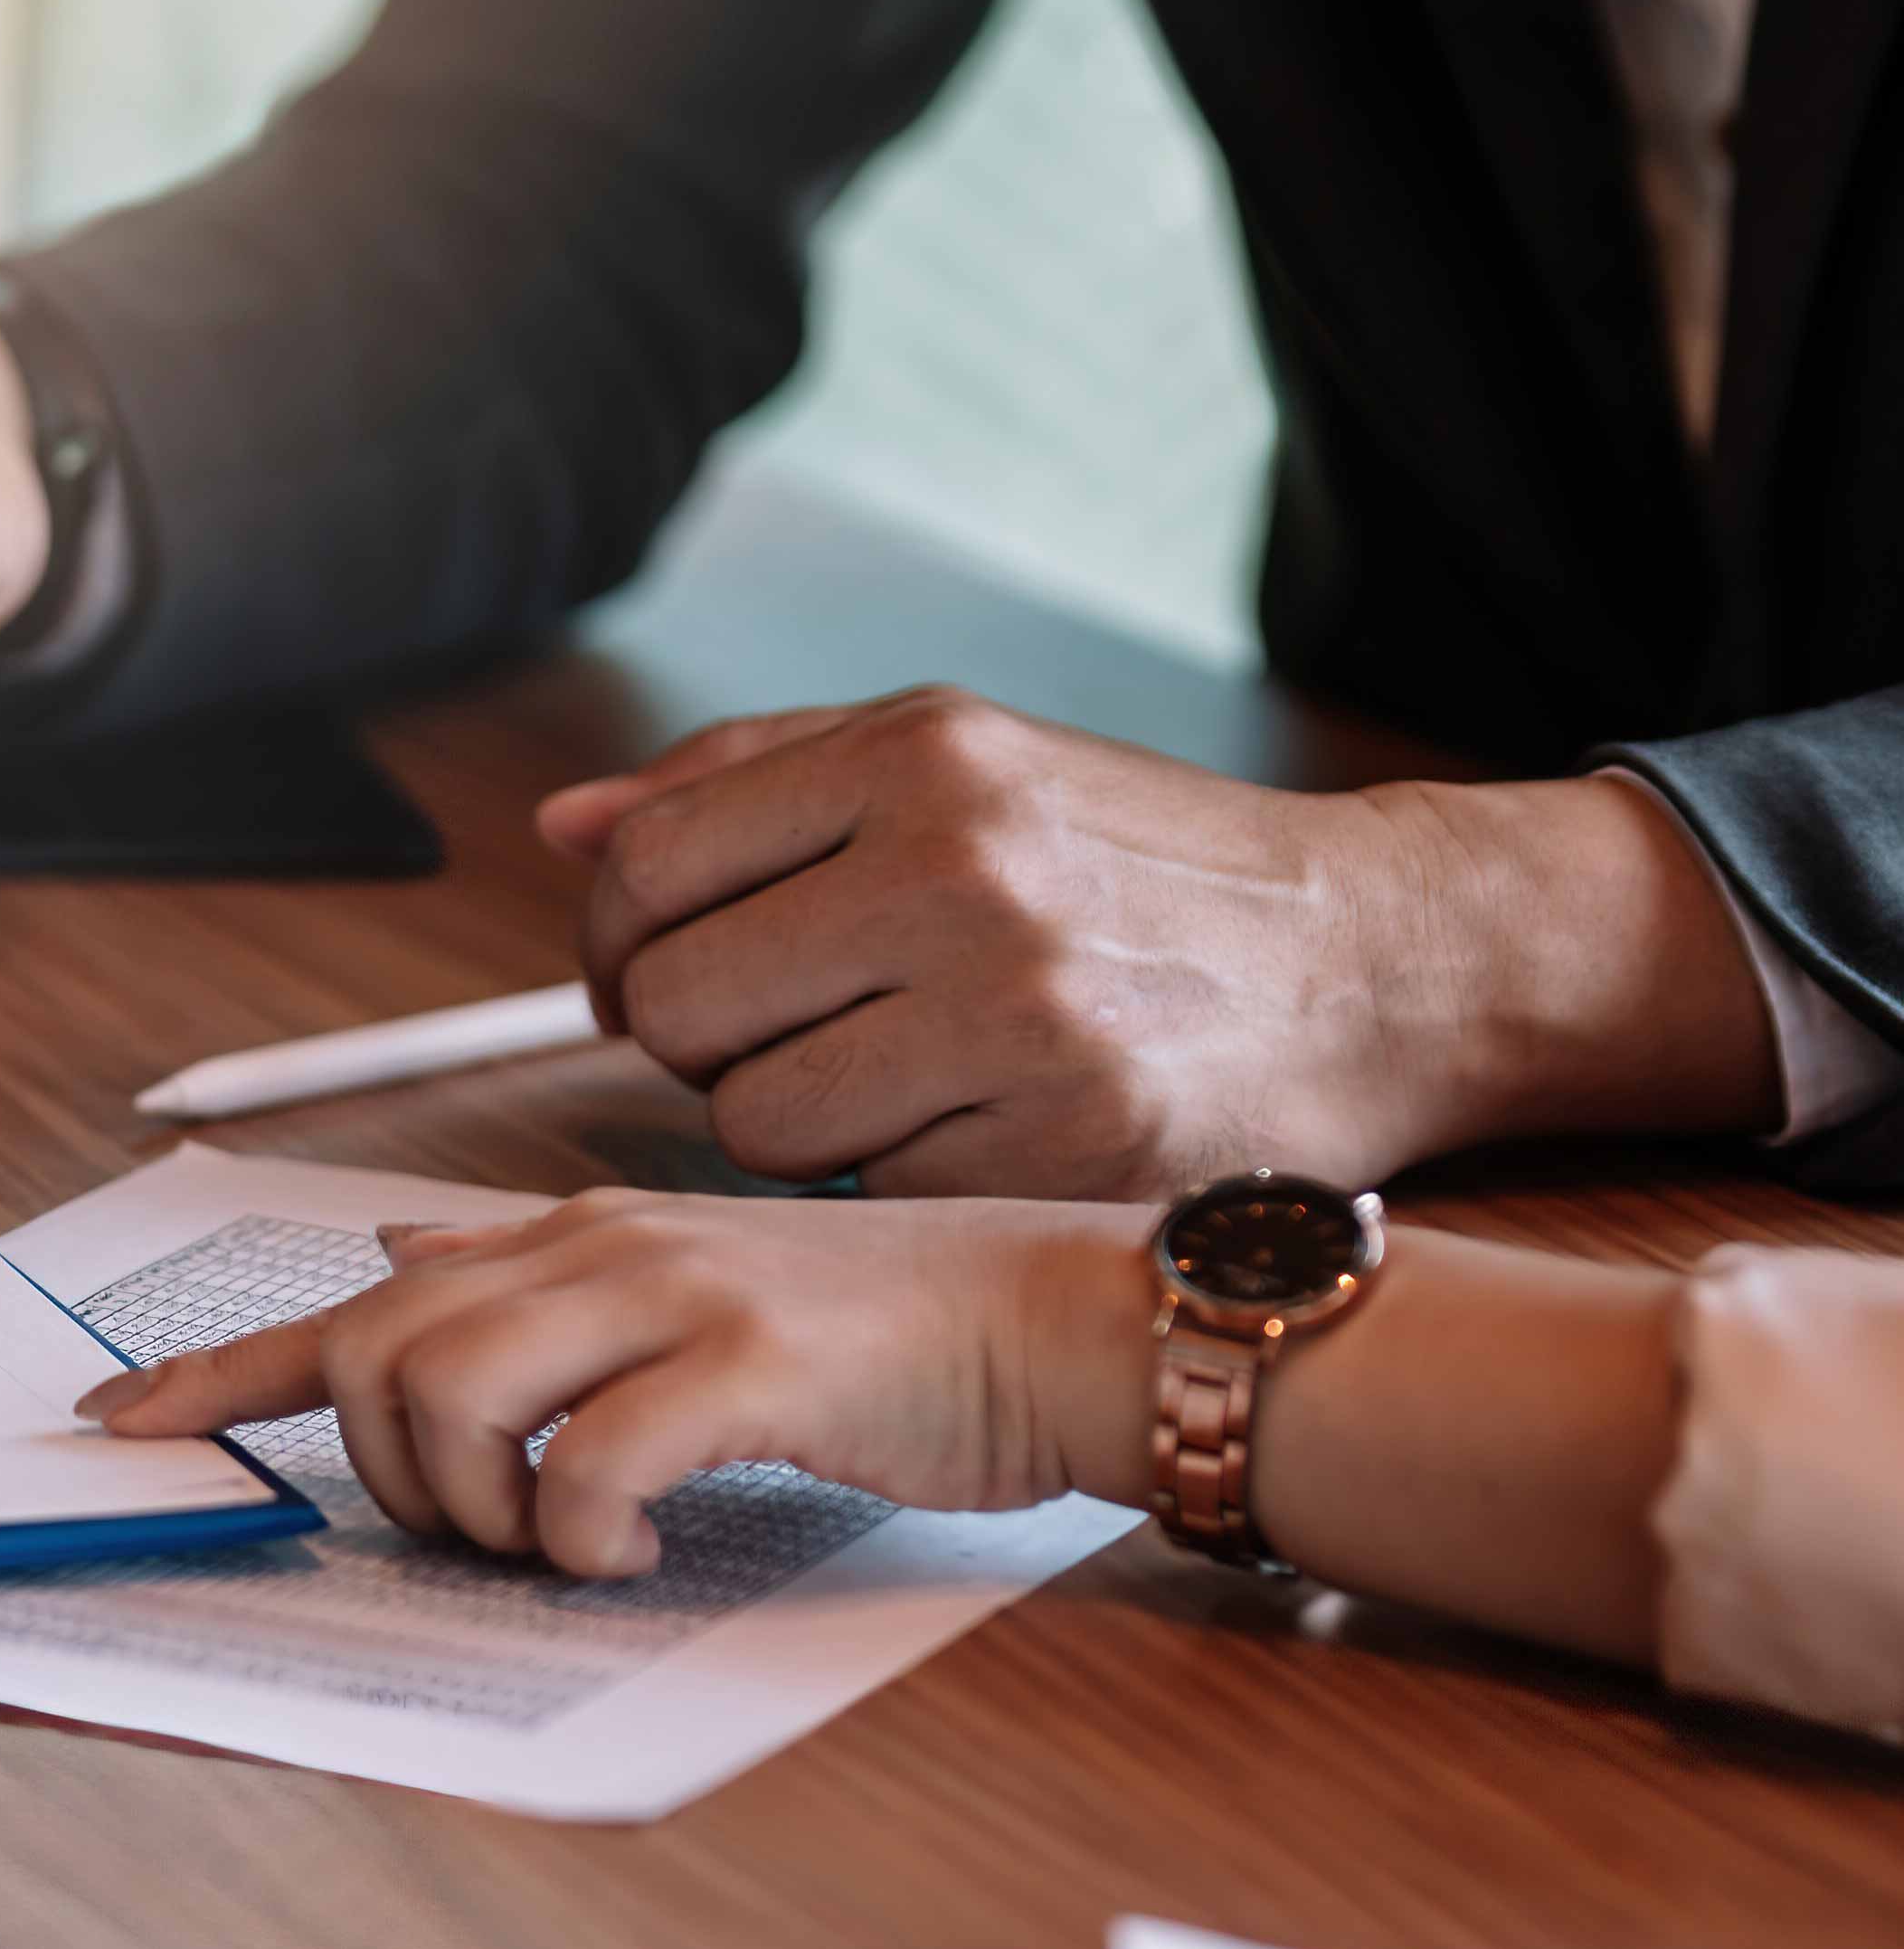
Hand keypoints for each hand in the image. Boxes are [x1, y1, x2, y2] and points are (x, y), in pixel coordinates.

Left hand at [91, 1190, 1145, 1575]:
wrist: (1056, 1318)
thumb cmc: (874, 1333)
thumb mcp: (679, 1287)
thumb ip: (534, 1284)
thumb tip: (396, 1268)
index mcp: (565, 1241)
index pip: (350, 1306)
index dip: (222, 1371)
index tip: (123, 1425)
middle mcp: (595, 1248)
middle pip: (375, 1355)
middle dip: (383, 1472)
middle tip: (476, 1529)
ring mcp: (670, 1295)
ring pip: (451, 1394)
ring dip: (472, 1504)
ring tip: (552, 1539)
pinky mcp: (749, 1363)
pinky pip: (591, 1458)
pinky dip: (581, 1530)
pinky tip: (635, 1547)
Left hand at [539, 692, 1778, 1194]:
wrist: (1384, 960)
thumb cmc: (1131, 862)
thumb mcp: (959, 760)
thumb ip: (750, 781)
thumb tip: (565, 825)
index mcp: (923, 756)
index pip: (646, 870)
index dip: (618, 945)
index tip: (652, 978)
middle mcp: (967, 871)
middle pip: (680, 1008)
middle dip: (699, 1042)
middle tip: (781, 1040)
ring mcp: (1022, 1014)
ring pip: (756, 1122)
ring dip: (791, 1124)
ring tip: (890, 1080)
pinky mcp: (1068, 1145)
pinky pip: (868, 1192)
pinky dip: (895, 1178)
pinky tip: (976, 1128)